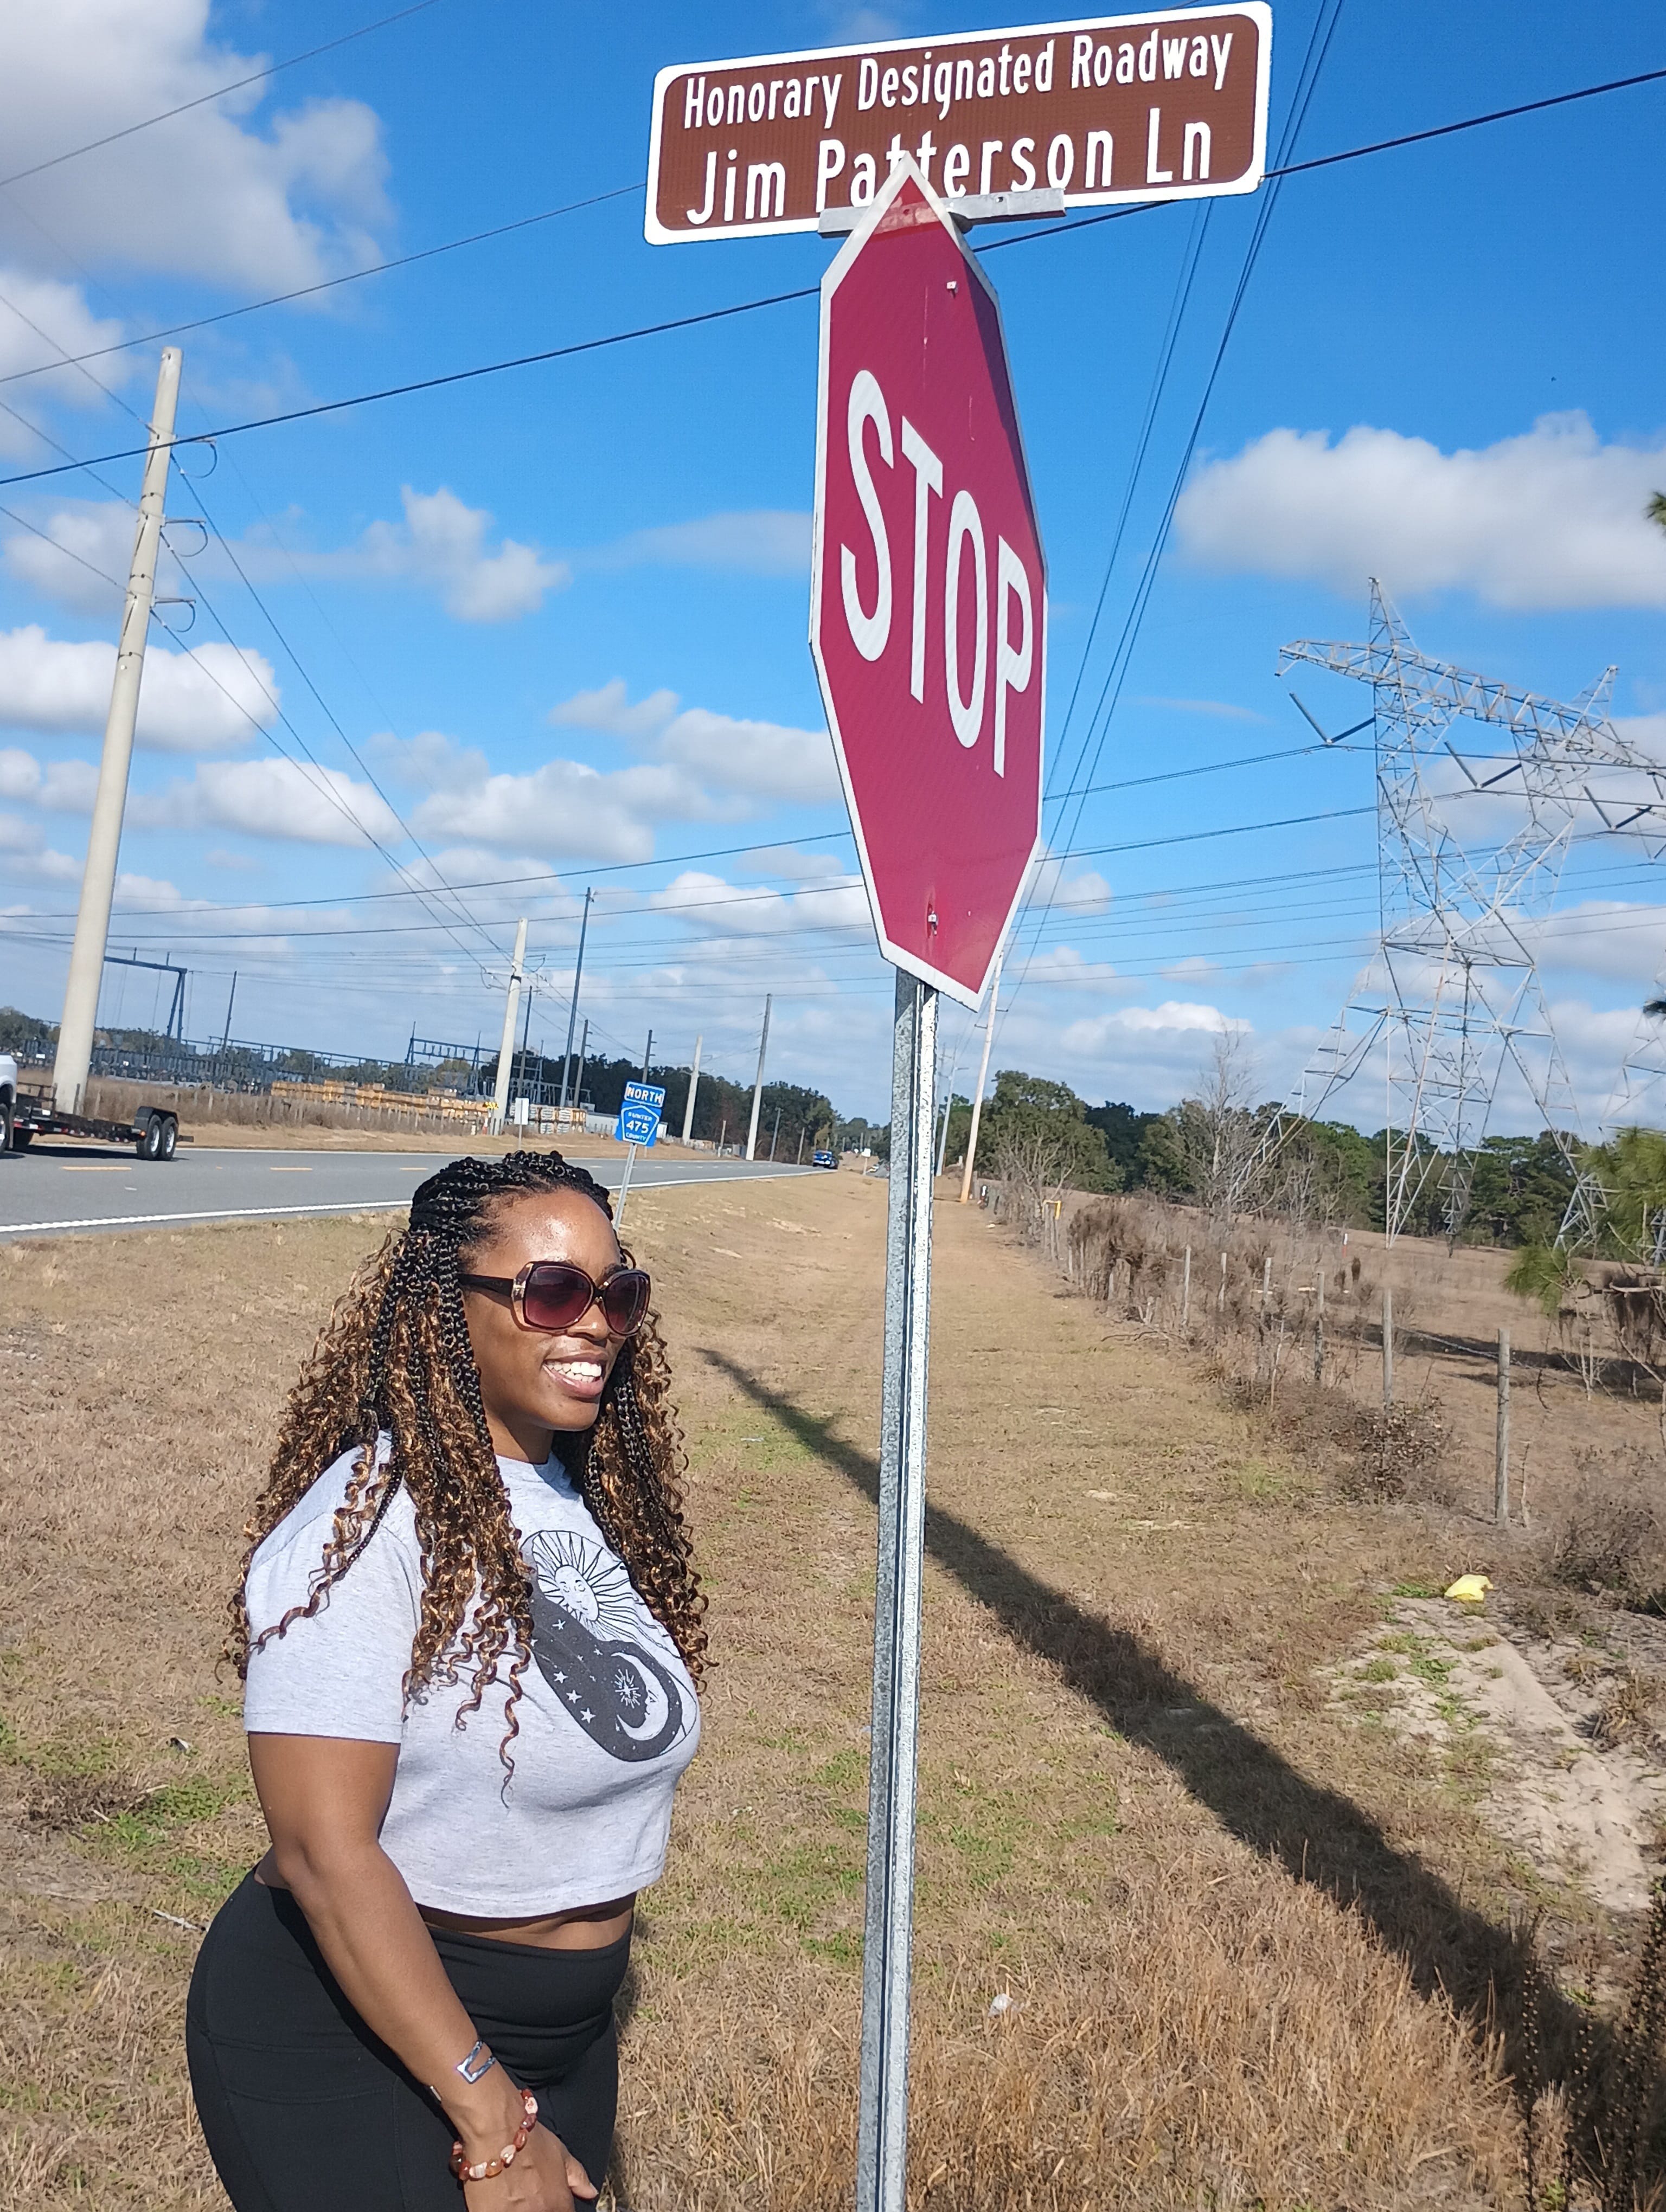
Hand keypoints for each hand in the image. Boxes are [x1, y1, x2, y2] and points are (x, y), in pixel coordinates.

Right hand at [463, 2124, 595, 2210]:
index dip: (557, 2208)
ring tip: (512, 2194)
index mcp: (557, 2204)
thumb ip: (578, 2177)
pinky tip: (498, 2198)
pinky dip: (498, 2208)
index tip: (549, 2202)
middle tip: (528, 2195)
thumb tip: (590, 2192)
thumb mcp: (561, 2154)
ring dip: (517, 2208)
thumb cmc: (528, 2139)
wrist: (497, 2130)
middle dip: (536, 2207)